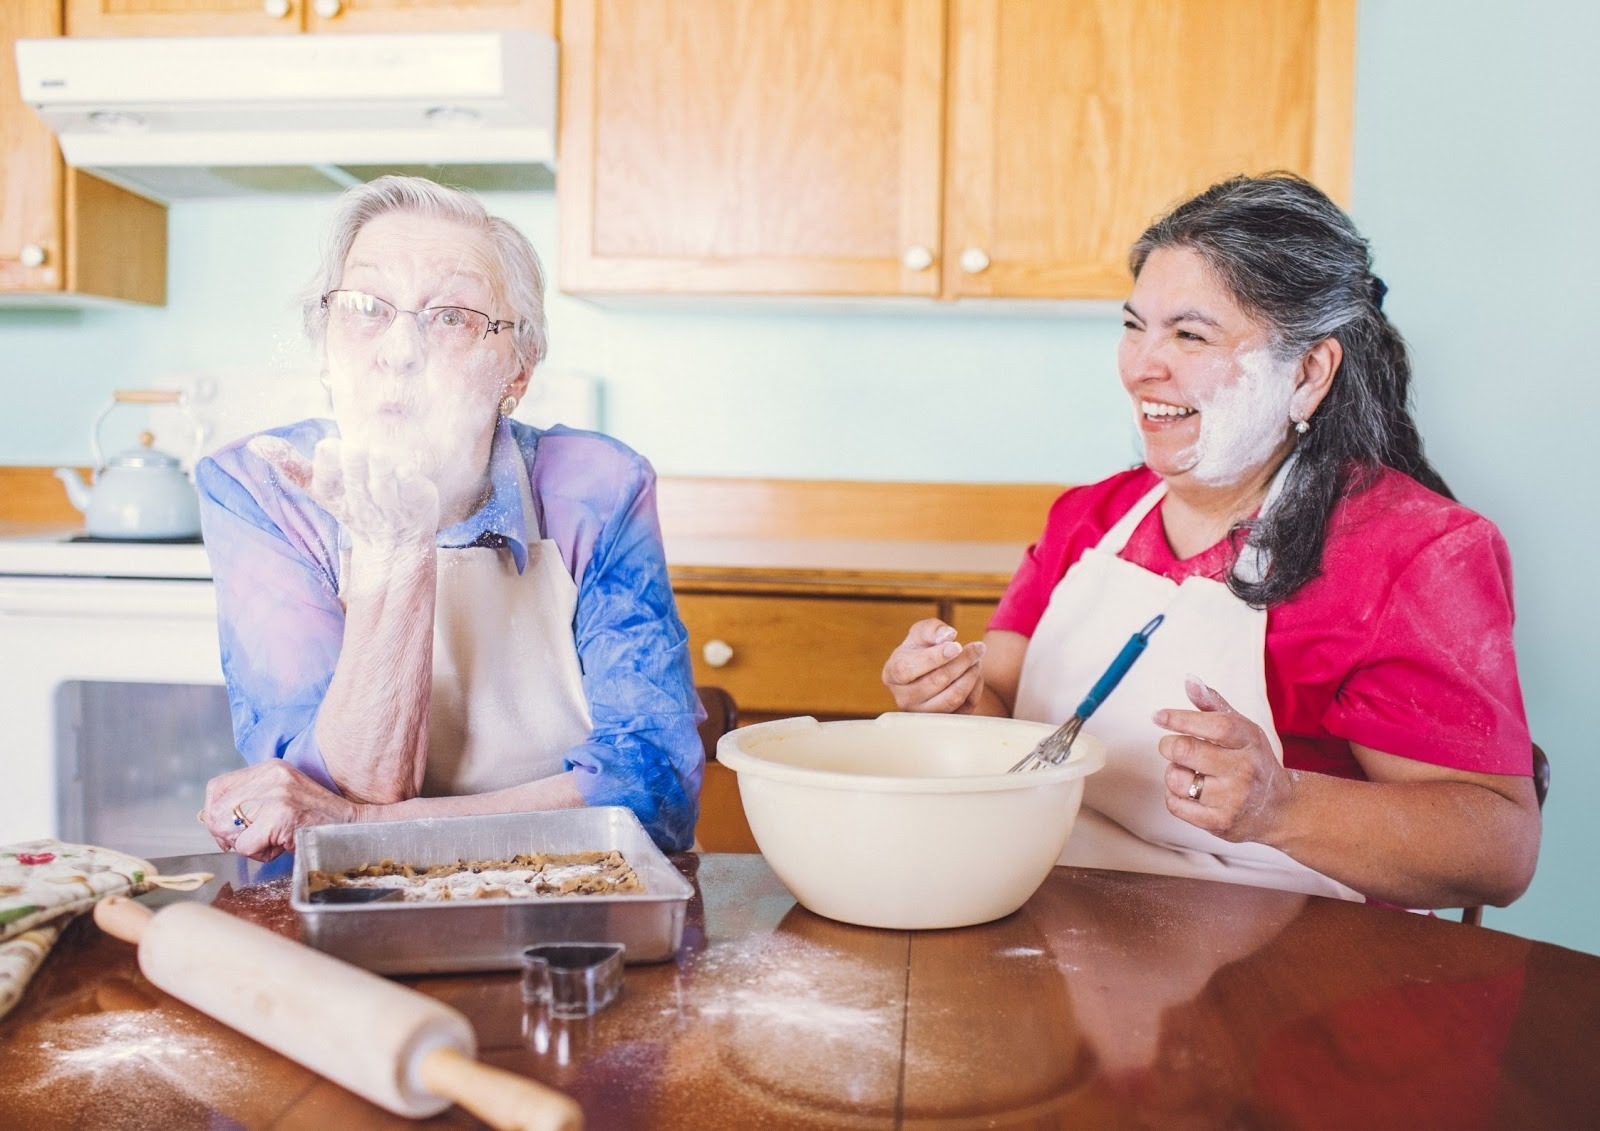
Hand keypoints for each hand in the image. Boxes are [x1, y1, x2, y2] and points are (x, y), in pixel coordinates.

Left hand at [200, 760, 367, 862]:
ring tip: (272, 841)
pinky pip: (245, 846)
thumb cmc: (316, 820)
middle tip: (250, 842)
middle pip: (216, 810)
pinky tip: (281, 847)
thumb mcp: (283, 797)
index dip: (214, 813)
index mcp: (270, 768)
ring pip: (228, 830)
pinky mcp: (280, 817)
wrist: (352, 828)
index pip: (217, 788)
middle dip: (226, 834)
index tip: (229, 830)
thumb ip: (252, 800)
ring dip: (245, 845)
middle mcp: (272, 777)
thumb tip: (212, 819)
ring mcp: (277, 795)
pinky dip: (259, 855)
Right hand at [248, 434, 438, 551]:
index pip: (326, 481)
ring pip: (382, 483)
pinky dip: (408, 478)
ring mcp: (392, 503)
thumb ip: (291, 465)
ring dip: (379, 466)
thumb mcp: (322, 488)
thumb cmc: (356, 505)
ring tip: (375, 453)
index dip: (327, 465)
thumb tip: (255, 443)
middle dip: (353, 461)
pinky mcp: (418, 500)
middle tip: (351, 447)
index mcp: (337, 496)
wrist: (397, 540)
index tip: (327, 447)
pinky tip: (405, 469)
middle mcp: (363, 501)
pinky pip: (412, 487)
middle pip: (355, 478)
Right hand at [882, 619, 986, 712]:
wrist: (927, 671)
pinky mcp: (942, 721)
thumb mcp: (922, 632)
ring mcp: (923, 713)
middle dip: (962, 661)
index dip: (936, 657)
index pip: (910, 669)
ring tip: (978, 659)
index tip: (957, 645)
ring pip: (953, 697)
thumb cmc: (921, 649)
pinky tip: (974, 673)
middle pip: (937, 681)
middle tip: (978, 648)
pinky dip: (975, 688)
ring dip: (971, 675)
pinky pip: (965, 708)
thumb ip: (932, 629)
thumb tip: (948, 635)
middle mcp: (904, 698)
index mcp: (893, 675)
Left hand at [1155, 676, 1292, 843]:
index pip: (1213, 725)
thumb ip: (1214, 704)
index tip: (1158, 716)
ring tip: (1188, 772)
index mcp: (1249, 740)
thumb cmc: (1254, 762)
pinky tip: (1190, 792)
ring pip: (1175, 779)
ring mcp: (1232, 798)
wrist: (1281, 810)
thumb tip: (1189, 680)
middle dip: (1169, 745)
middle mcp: (1243, 769)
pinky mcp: (1220, 823)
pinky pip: (1175, 805)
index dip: (1180, 718)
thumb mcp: (1243, 730)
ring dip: (1172, 772)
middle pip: (1185, 750)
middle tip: (1173, 747)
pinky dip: (1174, 796)